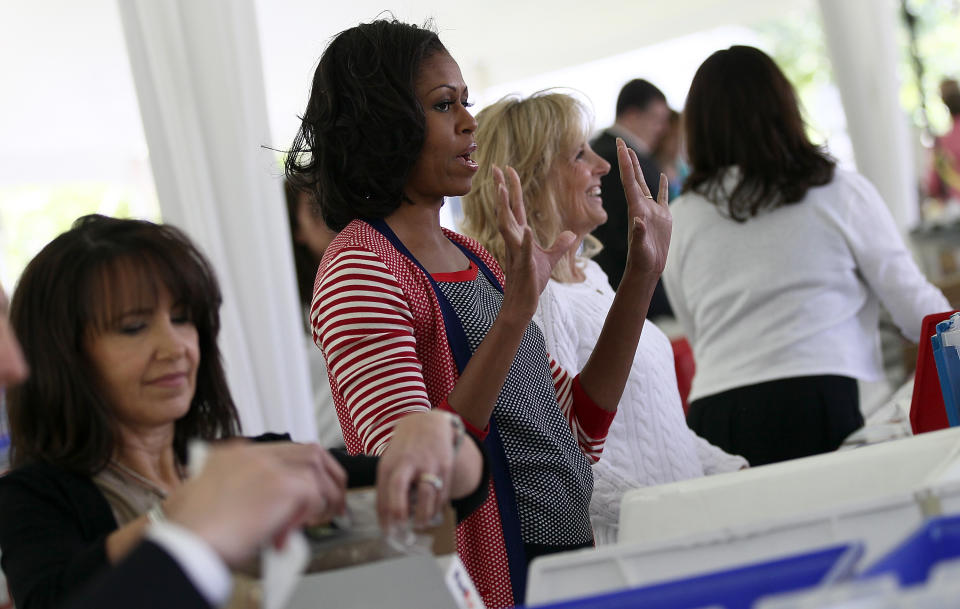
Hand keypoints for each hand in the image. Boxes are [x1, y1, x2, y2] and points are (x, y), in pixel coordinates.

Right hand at [163, 441, 345, 566]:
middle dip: (327, 475)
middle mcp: (253, 454)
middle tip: (333, 499)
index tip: (311, 491)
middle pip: (307, 451)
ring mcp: (268, 466)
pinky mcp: (281, 484)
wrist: (184, 542)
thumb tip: (266, 512)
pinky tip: (300, 526)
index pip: (283, 452)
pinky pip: (314, 493)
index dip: (302, 472)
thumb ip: (239, 495)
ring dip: (326, 493)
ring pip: (316, 467)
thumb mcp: (207, 500)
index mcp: (234, 454)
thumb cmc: (190, 531)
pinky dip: (313, 510)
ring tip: (325, 515)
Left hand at [376, 412, 459, 529]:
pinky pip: (443, 493)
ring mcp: (428, 464)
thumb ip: (387, 488)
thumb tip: (387, 519)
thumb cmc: (405, 449)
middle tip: (403, 531)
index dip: (385, 519)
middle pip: (399, 489)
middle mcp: (407, 463)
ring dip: (424, 516)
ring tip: (421, 524)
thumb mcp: (390, 462)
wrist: (429, 424)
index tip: (388, 533)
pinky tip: (433, 511)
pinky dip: (438, 507)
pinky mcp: (445, 466)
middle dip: (399, 513)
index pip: (383, 495)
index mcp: (389, 464)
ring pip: (427, 496)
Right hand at [493, 165, 576, 318]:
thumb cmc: (532, 282)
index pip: (515, 207)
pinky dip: (525, 241)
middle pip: (506, 210)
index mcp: (520, 236)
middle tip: (495, 167)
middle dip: (501, 188)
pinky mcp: (524, 266)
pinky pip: (524, 252)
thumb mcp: (550, 259)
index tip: (506, 168)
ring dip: (504, 208)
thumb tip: (570, 233)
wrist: (523, 304)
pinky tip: (526, 230)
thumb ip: (560, 245)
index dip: (511, 187)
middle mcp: (514, 241)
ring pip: (507, 226)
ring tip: (501, 189)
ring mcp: (517, 252)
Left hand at [616, 138, 671, 278]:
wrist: (647, 268)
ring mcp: (651, 210)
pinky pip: (661, 196)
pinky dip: (661, 185)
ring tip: (633, 152)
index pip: (629, 181)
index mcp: (635, 209)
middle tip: (621, 141)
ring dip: (639, 168)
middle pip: (633, 177)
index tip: (621, 145)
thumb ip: (638, 234)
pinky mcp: (662, 217)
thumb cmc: (642, 260)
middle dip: (627, 159)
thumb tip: (638, 221)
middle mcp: (641, 206)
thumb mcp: (639, 248)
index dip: (625, 162)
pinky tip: (662, 175)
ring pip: (644, 183)